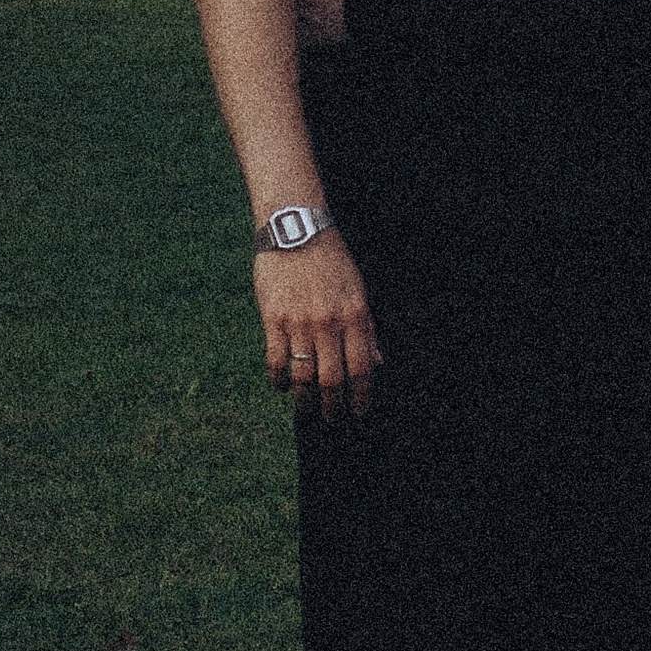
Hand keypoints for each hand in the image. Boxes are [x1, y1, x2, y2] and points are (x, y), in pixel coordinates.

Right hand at [255, 226, 380, 417]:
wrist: (296, 232)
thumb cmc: (332, 262)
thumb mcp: (358, 291)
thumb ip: (367, 329)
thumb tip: (378, 362)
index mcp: (354, 316)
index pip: (361, 368)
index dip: (362, 395)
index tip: (360, 411)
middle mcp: (328, 323)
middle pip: (332, 379)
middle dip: (334, 406)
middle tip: (334, 418)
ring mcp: (299, 323)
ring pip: (303, 376)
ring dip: (306, 400)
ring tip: (308, 410)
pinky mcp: (273, 320)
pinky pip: (276, 361)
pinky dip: (279, 381)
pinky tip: (282, 387)